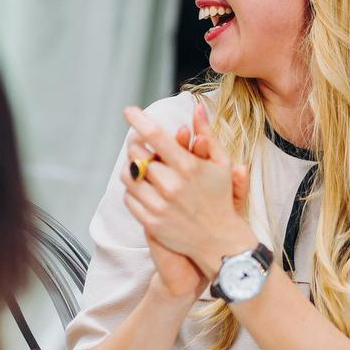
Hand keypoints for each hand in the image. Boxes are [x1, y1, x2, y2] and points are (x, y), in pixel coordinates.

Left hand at [121, 103, 254, 276]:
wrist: (219, 241)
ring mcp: (159, 205)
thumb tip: (198, 107)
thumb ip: (208, 134)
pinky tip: (146, 190)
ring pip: (128, 176)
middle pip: (137, 155)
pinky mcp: (151, 222)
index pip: (155, 136)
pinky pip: (129, 198)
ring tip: (143, 169)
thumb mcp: (221, 164)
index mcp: (188, 167)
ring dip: (132, 169)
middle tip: (142, 146)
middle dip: (137, 147)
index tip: (128, 110)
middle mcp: (172, 185)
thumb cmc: (220, 198)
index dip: (139, 120)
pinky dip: (133, 190)